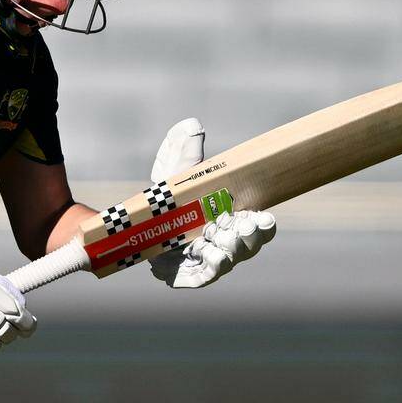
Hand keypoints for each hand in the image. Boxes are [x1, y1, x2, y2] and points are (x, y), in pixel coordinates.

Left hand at [146, 118, 276, 287]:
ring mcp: (207, 260)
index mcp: (232, 218)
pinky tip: (204, 256)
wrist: (138, 219)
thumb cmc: (169, 196)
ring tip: (220, 242)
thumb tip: (191, 126)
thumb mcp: (175, 170)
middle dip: (246, 239)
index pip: (259, 225)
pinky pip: (199, 276)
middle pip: (246, 246)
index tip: (260, 217)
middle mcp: (225, 241)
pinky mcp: (187, 275)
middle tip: (241, 228)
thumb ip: (185, 149)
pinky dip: (202, 269)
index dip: (263, 224)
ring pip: (225, 262)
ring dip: (226, 253)